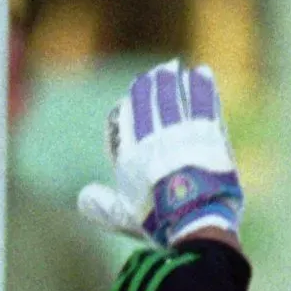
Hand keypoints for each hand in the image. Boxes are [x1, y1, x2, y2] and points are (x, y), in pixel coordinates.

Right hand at [78, 60, 244, 248]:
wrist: (194, 222)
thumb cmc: (160, 223)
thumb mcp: (125, 217)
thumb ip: (104, 206)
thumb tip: (83, 197)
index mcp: (130, 156)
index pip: (125, 120)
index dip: (130, 106)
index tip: (133, 96)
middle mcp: (152, 139)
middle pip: (148, 103)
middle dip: (150, 85)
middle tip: (156, 71)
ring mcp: (181, 134)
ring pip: (173, 98)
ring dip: (172, 81)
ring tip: (174, 68)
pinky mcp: (207, 134)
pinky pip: (203, 103)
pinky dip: (202, 87)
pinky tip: (202, 73)